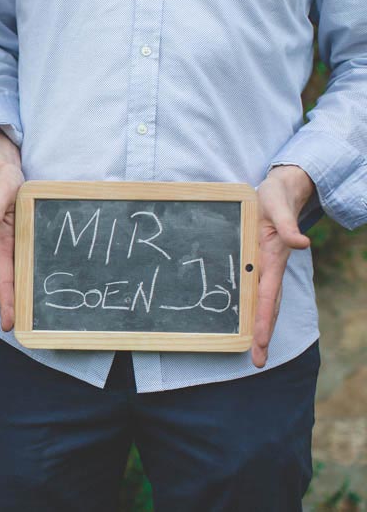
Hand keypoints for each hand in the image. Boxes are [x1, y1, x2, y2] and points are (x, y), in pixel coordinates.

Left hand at [252, 165, 314, 366]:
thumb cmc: (276, 197)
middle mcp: (269, 266)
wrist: (282, 188)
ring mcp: (265, 265)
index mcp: (272, 258)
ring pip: (264, 301)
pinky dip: (255, 307)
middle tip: (258, 361)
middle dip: (263, 334)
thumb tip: (301, 243)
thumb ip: (287, 226)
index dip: (264, 320)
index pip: (267, 297)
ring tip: (256, 350)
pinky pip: (257, 288)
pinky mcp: (259, 260)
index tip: (260, 342)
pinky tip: (247, 320)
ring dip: (261, 325)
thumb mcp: (277, 206)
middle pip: (268, 307)